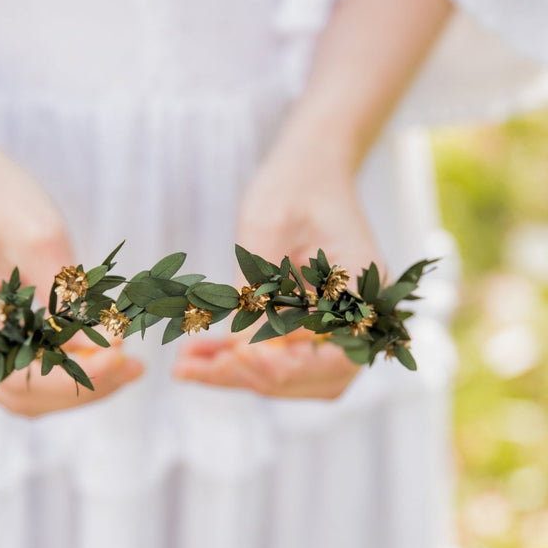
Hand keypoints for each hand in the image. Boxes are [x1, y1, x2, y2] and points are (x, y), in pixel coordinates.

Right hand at [0, 110, 143, 415]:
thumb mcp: (44, 239)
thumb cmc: (0, 197)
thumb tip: (112, 351)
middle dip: (81, 388)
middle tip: (134, 368)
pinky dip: (58, 368)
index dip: (74, 379)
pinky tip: (98, 354)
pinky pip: (18, 369)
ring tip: (125, 364)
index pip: (18, 376)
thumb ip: (73, 300)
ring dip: (73, 384)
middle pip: (19, 394)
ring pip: (20, 390)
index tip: (124, 360)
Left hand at [173, 147, 383, 398]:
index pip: (334, 353)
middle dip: (253, 378)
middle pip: (315, 377)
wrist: (308, 170)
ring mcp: (339, 327)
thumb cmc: (292, 185)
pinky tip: (196, 357)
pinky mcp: (312, 329)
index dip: (285, 364)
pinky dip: (239, 363)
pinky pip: (280, 359)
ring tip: (184, 367)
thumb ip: (258, 287)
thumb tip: (239, 350)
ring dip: (240, 377)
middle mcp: (361, 315)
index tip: (235, 355)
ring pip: (294, 376)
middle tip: (192, 369)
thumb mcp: (267, 226)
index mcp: (364, 285)